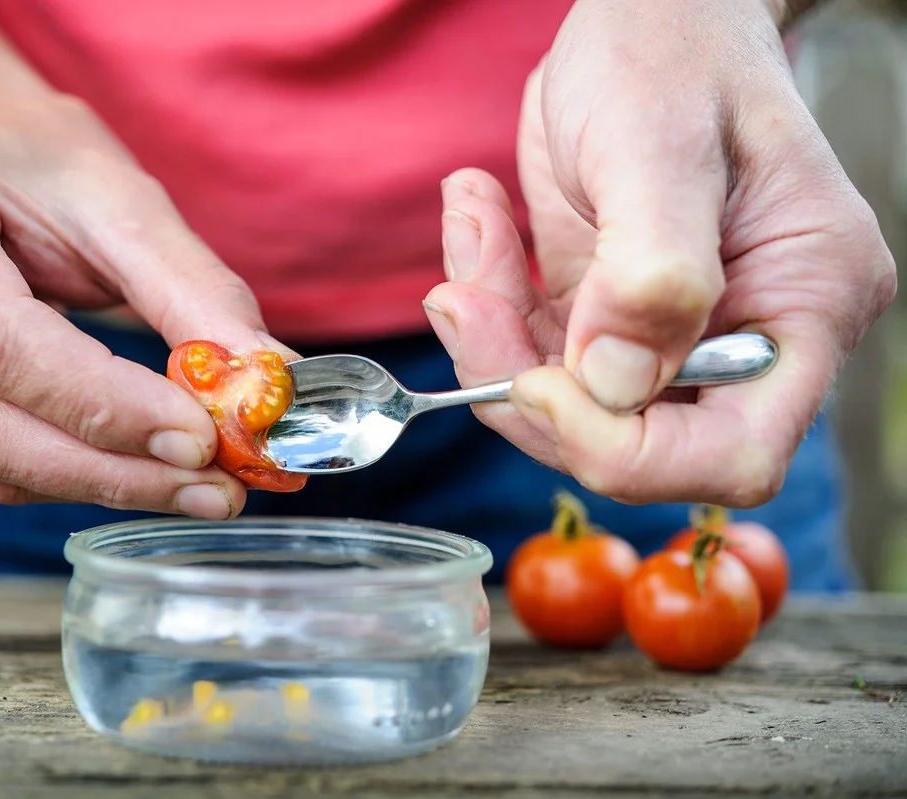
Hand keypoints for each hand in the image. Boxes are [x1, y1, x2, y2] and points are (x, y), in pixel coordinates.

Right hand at [0, 96, 287, 518]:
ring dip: (104, 485)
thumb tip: (271, 381)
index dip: (103, 405)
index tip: (204, 436)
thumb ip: (191, 289)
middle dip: (116, 469)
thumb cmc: (29, 160)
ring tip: (202, 485)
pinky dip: (74, 476)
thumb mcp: (115, 194)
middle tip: (222, 486)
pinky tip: (142, 468)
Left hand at [424, 0, 895, 506]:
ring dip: (493, 343)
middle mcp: (746, 336)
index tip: (542, 385)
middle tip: (469, 301)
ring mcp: (671, 333)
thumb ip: (650, 271)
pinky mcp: (609, 317)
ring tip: (473, 236)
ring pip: (568, 407)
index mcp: (803, 304)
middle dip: (535, 394)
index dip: (629, 448)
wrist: (648, 15)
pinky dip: (488, 304)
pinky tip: (480, 217)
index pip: (735, 452)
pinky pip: (534, 353)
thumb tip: (611, 384)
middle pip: (637, 443)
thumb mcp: (661, 147)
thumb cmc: (676, 53)